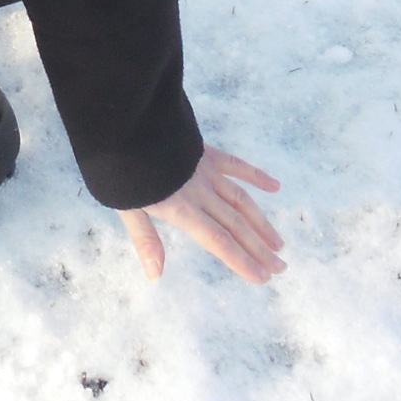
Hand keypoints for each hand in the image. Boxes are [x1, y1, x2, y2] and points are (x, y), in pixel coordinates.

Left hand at [120, 146, 284, 284]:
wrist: (125, 122)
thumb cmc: (120, 168)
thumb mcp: (126, 207)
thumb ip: (146, 240)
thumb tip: (155, 276)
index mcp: (181, 208)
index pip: (219, 241)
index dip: (242, 261)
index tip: (263, 277)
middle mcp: (199, 192)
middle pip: (236, 225)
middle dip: (259, 249)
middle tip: (280, 267)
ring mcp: (205, 170)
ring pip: (241, 199)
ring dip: (261, 222)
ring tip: (278, 243)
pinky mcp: (205, 152)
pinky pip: (235, 165)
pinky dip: (255, 175)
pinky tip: (275, 186)